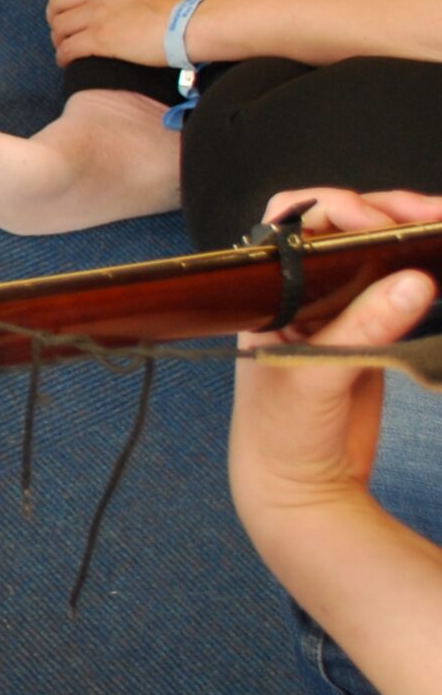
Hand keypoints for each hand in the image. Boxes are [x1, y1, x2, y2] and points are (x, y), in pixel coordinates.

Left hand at [41, 0, 196, 65]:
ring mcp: (97, 14)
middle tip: (60, 24)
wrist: (192, 24)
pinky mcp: (99, 39)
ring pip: (59, 26)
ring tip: (64, 45)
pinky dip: (63, 56)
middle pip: (57, 0)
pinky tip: (66, 61)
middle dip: (53, 15)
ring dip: (58, 38)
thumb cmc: (190, 5)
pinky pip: (68, 48)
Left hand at [230, 187, 441, 523]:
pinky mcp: (368, 328)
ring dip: (409, 231)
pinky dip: (421, 267)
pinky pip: (396, 283)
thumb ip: (362, 331)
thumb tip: (416, 281)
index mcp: (268, 289)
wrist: (300, 486)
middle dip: (387, 210)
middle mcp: (298, 288)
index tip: (380, 223)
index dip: (336, 208)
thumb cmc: (282, 431)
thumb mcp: (316, 376)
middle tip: (434, 214)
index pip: (294, 220)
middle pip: (341, 226)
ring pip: (374, 249)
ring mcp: (335, 306)